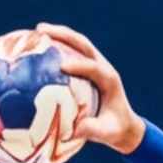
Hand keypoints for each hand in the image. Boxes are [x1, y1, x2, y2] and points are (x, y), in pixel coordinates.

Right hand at [32, 25, 149, 155]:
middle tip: (41, 30)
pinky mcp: (88, 68)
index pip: (94, 68)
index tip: (61, 65)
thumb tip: (70, 129)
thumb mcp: (106, 133)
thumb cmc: (114, 129)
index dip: (79, 65)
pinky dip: (56, 46)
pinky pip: (71, 52)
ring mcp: (96, 64)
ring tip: (37, 30)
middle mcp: (103, 67)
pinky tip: (39, 46)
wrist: (124, 124)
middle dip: (63, 35)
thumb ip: (91, 130)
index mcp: (109, 80)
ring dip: (59, 34)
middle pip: (83, 44)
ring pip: (77, 43)